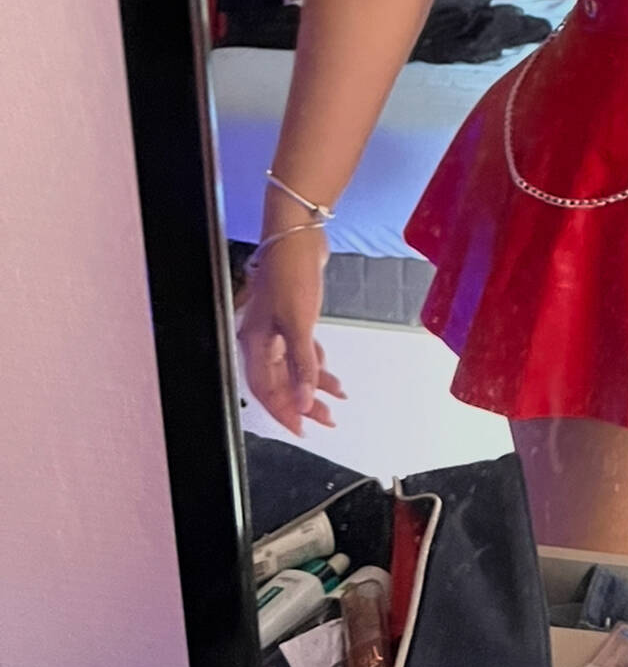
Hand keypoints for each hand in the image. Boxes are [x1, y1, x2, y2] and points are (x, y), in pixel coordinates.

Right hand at [237, 229, 344, 434]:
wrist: (298, 238)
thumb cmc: (291, 273)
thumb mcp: (299, 323)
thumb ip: (302, 364)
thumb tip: (304, 400)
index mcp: (254, 342)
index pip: (265, 389)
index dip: (282, 411)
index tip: (301, 428)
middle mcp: (262, 339)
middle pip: (280, 382)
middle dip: (302, 403)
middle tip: (326, 420)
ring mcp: (276, 328)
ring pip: (292, 367)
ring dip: (312, 385)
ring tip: (335, 402)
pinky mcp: (291, 318)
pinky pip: (301, 351)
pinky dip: (315, 364)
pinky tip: (330, 376)